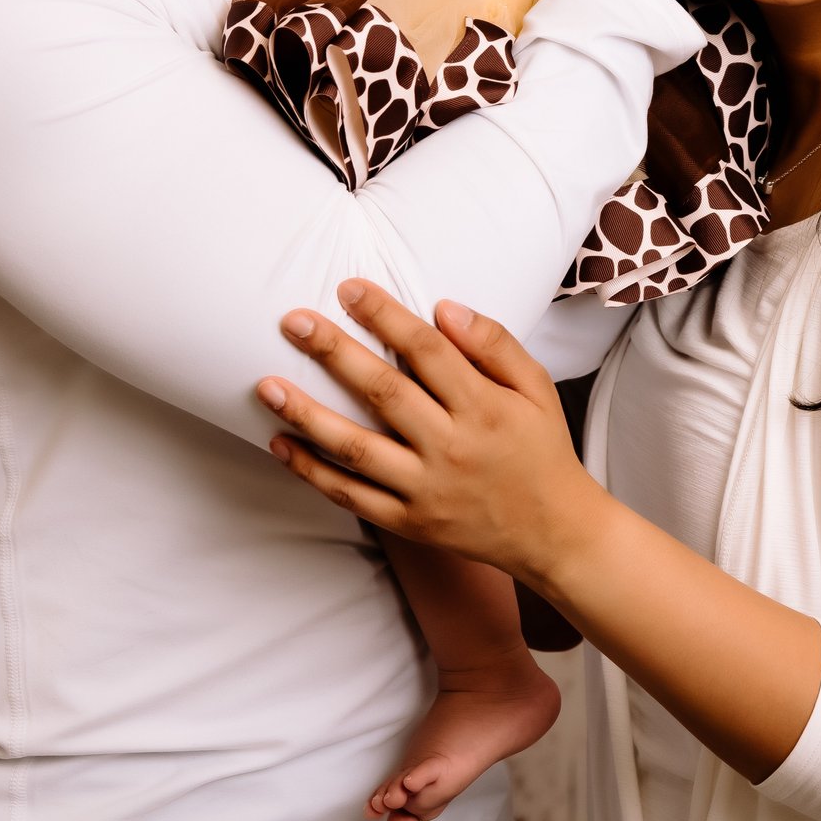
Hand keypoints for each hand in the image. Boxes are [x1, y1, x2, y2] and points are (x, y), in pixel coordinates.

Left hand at [257, 280, 606, 586]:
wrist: (554, 533)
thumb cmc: (542, 449)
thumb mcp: (536, 388)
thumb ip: (494, 344)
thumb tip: (443, 308)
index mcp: (484, 408)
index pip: (427, 351)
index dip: (385, 315)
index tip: (348, 287)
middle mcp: (451, 447)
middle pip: (383, 393)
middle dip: (334, 353)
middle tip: (293, 321)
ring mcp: (426, 489)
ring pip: (357, 449)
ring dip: (307, 416)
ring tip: (266, 385)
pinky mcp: (410, 522)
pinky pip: (352, 497)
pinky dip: (313, 472)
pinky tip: (280, 445)